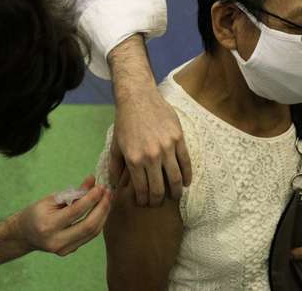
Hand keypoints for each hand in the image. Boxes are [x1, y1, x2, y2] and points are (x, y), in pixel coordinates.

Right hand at [14, 176, 111, 256]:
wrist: (24, 234)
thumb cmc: (36, 212)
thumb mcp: (51, 199)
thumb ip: (73, 192)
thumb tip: (92, 180)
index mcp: (48, 225)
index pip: (76, 211)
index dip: (91, 198)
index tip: (100, 187)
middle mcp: (56, 240)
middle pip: (88, 226)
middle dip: (102, 208)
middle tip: (108, 193)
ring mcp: (63, 249)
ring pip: (92, 233)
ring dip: (103, 215)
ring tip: (107, 200)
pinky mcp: (68, 252)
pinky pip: (88, 237)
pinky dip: (97, 223)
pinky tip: (100, 211)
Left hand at [110, 86, 190, 206]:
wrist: (138, 98)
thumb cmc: (125, 122)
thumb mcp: (115, 145)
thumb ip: (115, 167)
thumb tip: (114, 186)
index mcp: (135, 160)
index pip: (142, 189)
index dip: (144, 200)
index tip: (145, 204)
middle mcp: (152, 156)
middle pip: (159, 188)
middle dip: (158, 200)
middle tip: (158, 204)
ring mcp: (167, 148)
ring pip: (175, 178)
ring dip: (176, 192)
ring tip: (175, 196)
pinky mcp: (178, 138)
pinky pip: (186, 162)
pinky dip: (187, 175)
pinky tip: (186, 182)